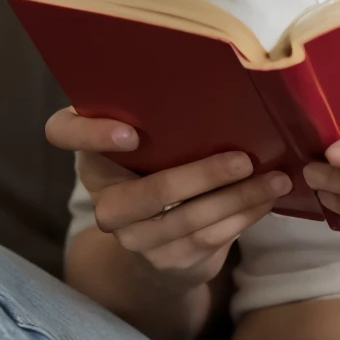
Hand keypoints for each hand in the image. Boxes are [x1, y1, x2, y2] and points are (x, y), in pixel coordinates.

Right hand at [45, 107, 291, 292]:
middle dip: (202, 177)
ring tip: (276, 178)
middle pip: (146, 194)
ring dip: (239, 198)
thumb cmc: (164, 166)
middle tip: (245, 158)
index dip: (91, 134)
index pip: (63, 132)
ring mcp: (132, 237)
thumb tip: (223, 77)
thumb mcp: (157, 142)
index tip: (132, 133)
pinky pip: (208, 240)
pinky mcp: (165, 262)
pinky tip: (267, 199)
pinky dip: (243, 217)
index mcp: (95, 154)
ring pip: (188, 221)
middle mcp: (104, 199)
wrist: (160, 242)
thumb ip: (166, 117)